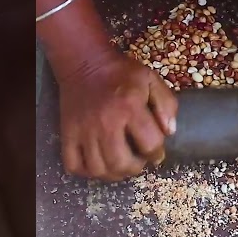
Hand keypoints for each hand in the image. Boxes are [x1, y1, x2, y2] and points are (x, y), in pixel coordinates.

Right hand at [57, 54, 177, 180]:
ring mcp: (84, 130)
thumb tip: (169, 132)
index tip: (156, 153)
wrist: (86, 62)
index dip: (157, 153)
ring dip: (114, 174)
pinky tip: (99, 164)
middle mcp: (106, 122)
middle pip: (121, 163)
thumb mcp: (151, 80)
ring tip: (121, 164)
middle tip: (138, 161)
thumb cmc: (121, 72)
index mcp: (130, 108)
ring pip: (98, 169)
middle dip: (135, 168)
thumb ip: (166, 104)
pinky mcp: (68, 133)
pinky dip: (87, 172)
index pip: (150, 144)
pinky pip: (74, 165)